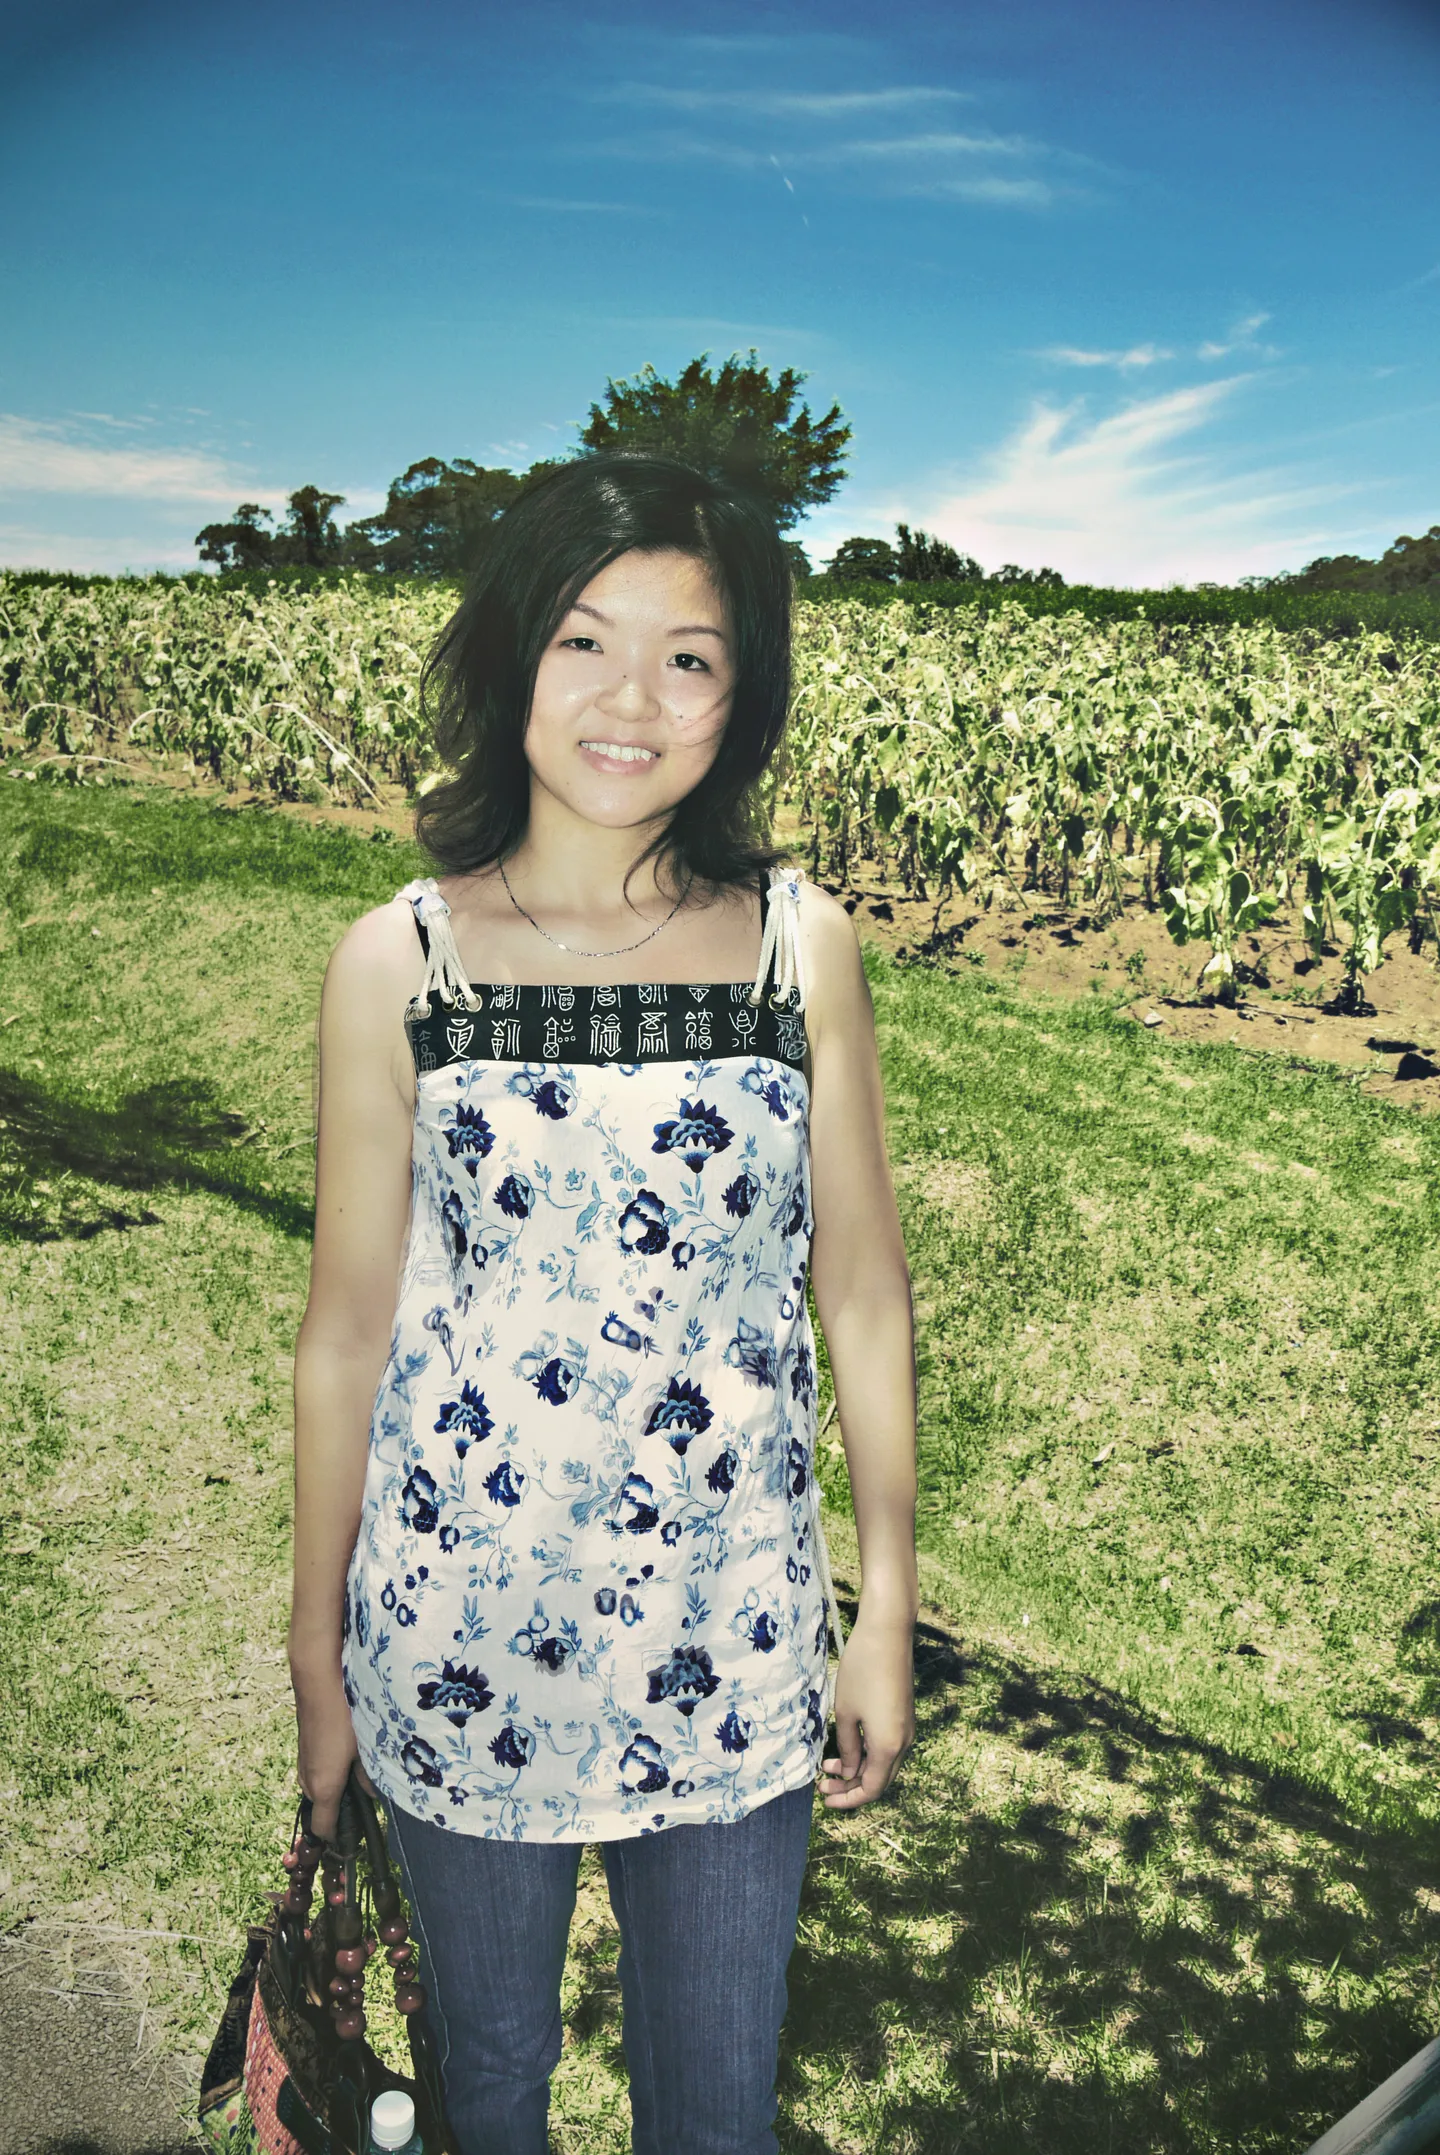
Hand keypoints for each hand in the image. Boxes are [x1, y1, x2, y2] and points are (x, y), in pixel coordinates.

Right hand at [291, 1658, 370, 1841]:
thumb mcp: (364, 1747)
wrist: (318, 1679)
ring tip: (361, 1782)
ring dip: (336, 1792)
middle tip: (366, 1811)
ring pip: (319, 1789)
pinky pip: (317, 1772)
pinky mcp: (304, 1748)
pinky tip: (349, 1758)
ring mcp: (303, 1763)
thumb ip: (370, 1776)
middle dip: (341, 1815)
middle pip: (322, 1810)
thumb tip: (376, 1795)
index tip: (355, 1844)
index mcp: (323, 1787)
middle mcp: (307, 1779)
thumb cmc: (344, 1714)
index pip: (324, 1829)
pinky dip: (330, 1775)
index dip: (338, 1841)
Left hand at [818, 1608, 914, 1810]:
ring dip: (858, 1770)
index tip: (824, 1797)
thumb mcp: (846, 1712)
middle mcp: (903, 1742)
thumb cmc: (862, 1671)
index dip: (847, 1799)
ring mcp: (906, 1729)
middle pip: (879, 1780)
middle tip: (823, 1784)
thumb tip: (850, 1772)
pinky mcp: (904, 1716)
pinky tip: (847, 1746)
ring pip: (883, 1764)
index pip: (870, 1789)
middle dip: (851, 1787)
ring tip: (828, 1765)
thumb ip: (847, 1747)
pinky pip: (887, 1747)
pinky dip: (868, 1754)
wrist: (888, 1634)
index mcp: (888, 1747)